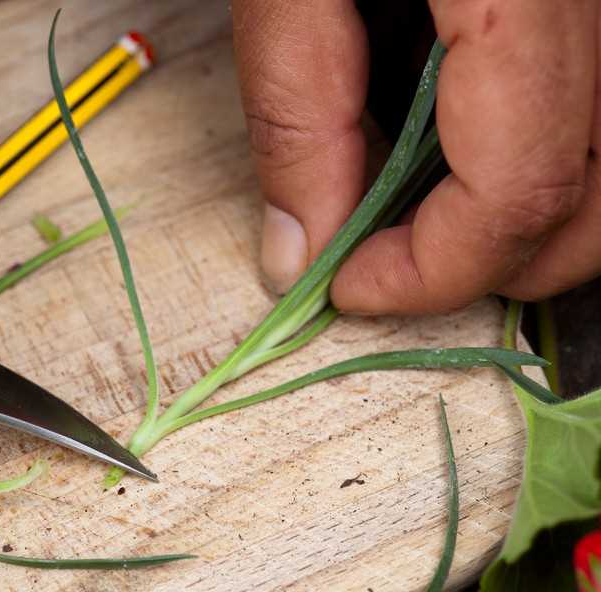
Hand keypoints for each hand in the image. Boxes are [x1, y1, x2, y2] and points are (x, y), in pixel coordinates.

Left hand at [234, 0, 600, 312]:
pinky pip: (582, 103)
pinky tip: (445, 128)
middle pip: (593, 198)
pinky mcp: (578, 0)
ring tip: (411, 204)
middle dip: (495, 264)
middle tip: (388, 268)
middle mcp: (597, 2)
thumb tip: (296, 247)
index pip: (522, 189)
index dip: (435, 271)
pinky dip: (521, 148)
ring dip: (515, 212)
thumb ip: (295, 105)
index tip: (350, 288)